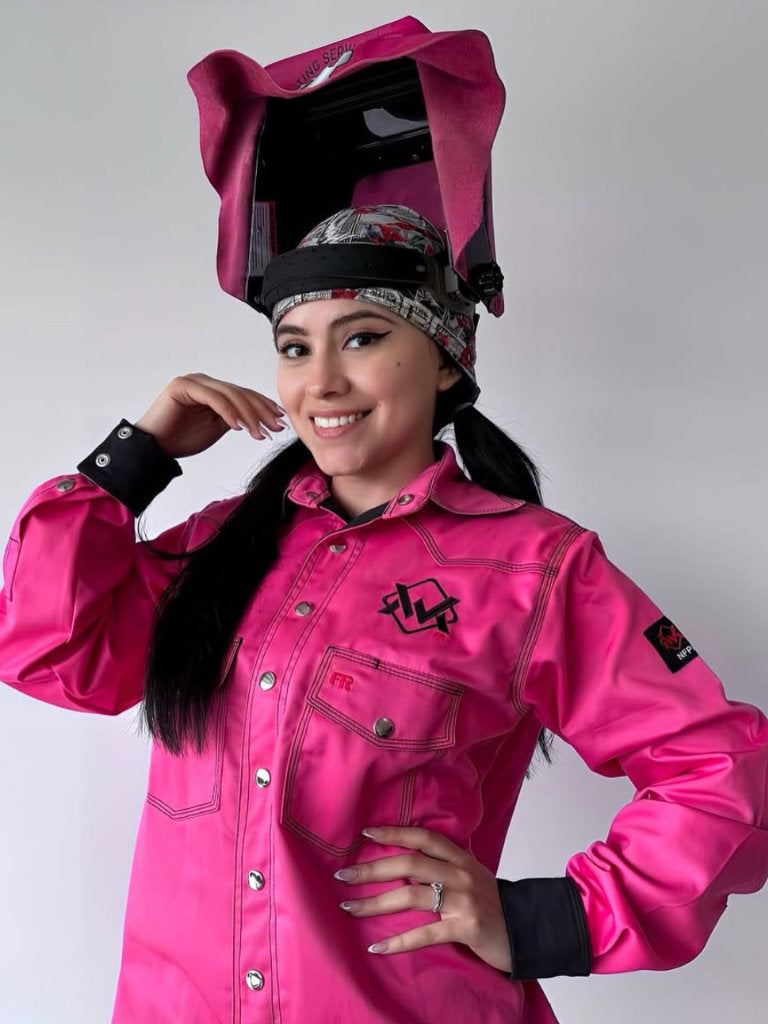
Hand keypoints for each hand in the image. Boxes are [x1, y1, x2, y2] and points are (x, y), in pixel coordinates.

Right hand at [134, 372, 286, 457]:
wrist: (155, 447)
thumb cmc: (182, 439)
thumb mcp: (217, 429)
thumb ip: (235, 419)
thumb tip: (261, 420)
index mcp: (214, 390)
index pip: (244, 395)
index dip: (264, 406)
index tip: (281, 420)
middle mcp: (205, 382)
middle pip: (240, 393)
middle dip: (261, 411)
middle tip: (276, 427)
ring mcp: (194, 381)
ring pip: (230, 395)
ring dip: (248, 415)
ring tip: (259, 433)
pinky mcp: (183, 386)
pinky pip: (213, 398)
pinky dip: (228, 413)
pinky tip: (238, 427)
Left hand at [334, 825, 512, 972]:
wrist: (526, 931)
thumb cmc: (492, 904)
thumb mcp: (470, 876)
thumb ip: (443, 867)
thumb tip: (404, 865)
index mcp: (460, 858)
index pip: (423, 838)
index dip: (394, 833)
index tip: (366, 834)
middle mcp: (460, 874)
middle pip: (410, 864)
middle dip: (373, 869)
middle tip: (344, 877)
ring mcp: (463, 900)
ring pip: (411, 896)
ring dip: (376, 903)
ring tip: (350, 909)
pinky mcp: (465, 928)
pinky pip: (425, 933)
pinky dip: (398, 941)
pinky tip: (377, 947)